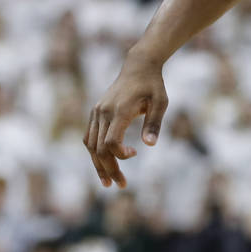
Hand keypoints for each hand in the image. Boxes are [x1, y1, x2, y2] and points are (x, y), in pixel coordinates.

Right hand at [85, 53, 168, 187]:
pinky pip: (89, 136)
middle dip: (109, 169)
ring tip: (108, 182)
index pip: (111, 142)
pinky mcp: (95, 112)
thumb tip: (150, 145)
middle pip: (99, 148)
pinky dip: (94, 152)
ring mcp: (97, 112)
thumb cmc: (153, 85)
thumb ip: (154, 123)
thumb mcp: (161, 102)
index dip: (119, 155)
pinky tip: (102, 163)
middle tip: (121, 185)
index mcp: (119, 110)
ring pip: (90, 145)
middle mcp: (103, 112)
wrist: (138, 66)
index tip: (134, 155)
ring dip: (98, 165)